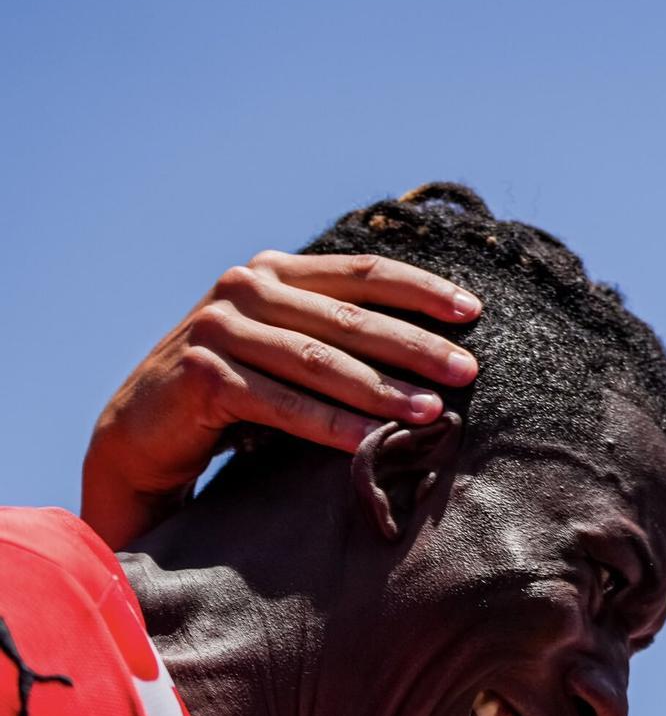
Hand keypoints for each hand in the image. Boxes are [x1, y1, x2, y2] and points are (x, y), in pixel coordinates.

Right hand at [82, 251, 481, 549]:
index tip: (473, 312)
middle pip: (350, 318)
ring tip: (432, 413)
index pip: (362, 274)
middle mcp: (246, 288)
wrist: (142, 430)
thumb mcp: (279, 345)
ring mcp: (222, 329)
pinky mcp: (205, 376)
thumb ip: (328, 331)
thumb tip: (426, 349)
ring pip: (321, 362)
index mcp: (273, 272)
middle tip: (468, 370)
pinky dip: (331, 426)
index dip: (421, 290)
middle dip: (416, 346)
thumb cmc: (231, 391)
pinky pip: (283, 405)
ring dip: (382, 391)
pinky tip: (370, 444)